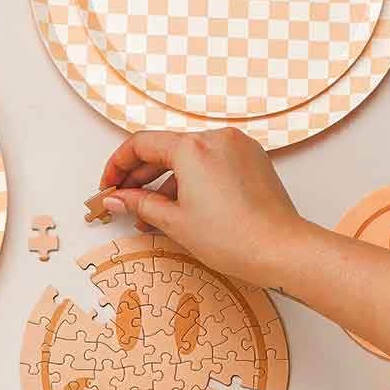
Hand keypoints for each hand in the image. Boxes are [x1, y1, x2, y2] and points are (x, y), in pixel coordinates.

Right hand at [98, 128, 302, 287]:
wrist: (280, 250)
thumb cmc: (234, 238)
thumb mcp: (175, 222)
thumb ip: (139, 204)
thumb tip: (116, 198)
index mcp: (193, 147)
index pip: (141, 144)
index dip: (117, 165)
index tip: (109, 185)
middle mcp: (216, 139)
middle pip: (165, 148)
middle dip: (140, 176)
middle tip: (123, 200)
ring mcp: (237, 147)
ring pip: (188, 157)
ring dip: (165, 182)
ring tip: (152, 214)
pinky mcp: (251, 160)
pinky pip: (211, 162)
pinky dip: (192, 180)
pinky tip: (182, 207)